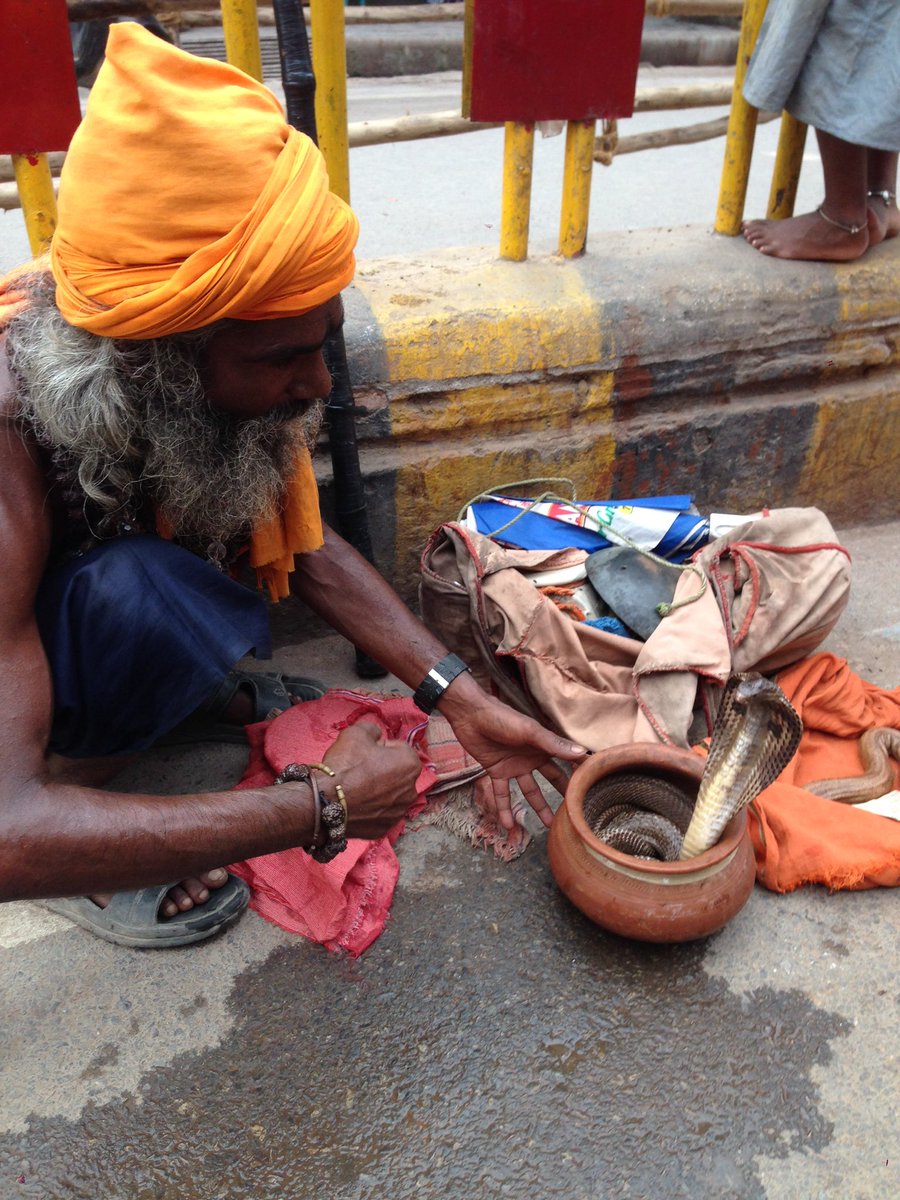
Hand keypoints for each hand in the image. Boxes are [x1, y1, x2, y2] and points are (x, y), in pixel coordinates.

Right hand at [322, 722, 420, 839]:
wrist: (324, 801)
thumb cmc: (345, 765)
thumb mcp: (356, 732)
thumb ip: (372, 729)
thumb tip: (376, 735)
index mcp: (410, 764)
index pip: (398, 748)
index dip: (380, 747)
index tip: (365, 752)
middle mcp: (411, 790)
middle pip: (397, 773)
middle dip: (382, 769)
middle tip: (360, 769)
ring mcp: (398, 812)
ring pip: (389, 795)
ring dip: (378, 790)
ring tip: (356, 788)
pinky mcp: (384, 829)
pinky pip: (379, 813)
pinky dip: (371, 809)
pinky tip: (355, 804)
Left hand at [440, 689, 585, 832]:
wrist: (471, 716)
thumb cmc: (503, 718)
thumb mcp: (530, 731)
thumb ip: (553, 744)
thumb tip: (582, 753)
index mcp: (543, 746)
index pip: (566, 761)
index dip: (578, 773)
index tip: (595, 788)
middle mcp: (532, 758)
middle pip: (551, 779)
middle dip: (562, 794)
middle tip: (574, 812)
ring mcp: (515, 766)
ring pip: (529, 791)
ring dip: (537, 808)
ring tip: (547, 826)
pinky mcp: (497, 772)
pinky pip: (502, 794)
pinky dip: (504, 809)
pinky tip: (508, 825)